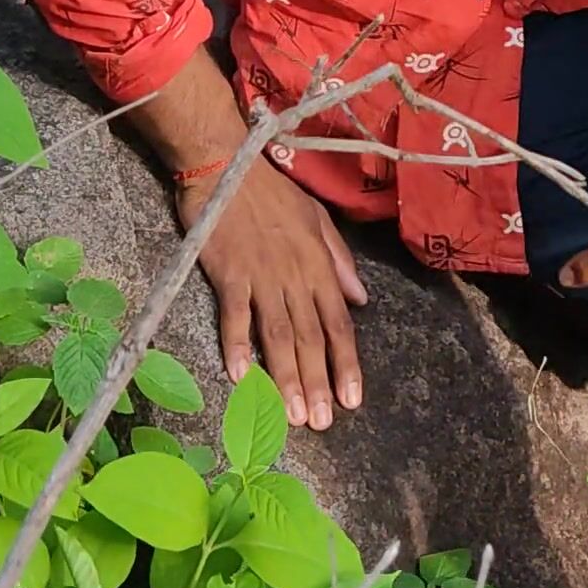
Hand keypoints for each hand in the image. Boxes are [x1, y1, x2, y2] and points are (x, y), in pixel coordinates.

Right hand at [183, 159, 368, 430]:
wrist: (227, 164)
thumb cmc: (271, 192)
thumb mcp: (317, 218)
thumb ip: (339, 261)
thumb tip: (360, 299)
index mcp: (318, 265)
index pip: (339, 323)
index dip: (346, 363)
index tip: (353, 399)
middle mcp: (295, 275)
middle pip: (311, 337)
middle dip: (319, 383)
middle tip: (324, 423)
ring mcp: (261, 275)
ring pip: (278, 334)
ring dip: (286, 377)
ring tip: (294, 415)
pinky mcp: (228, 272)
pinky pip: (234, 314)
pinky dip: (236, 344)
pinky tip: (239, 376)